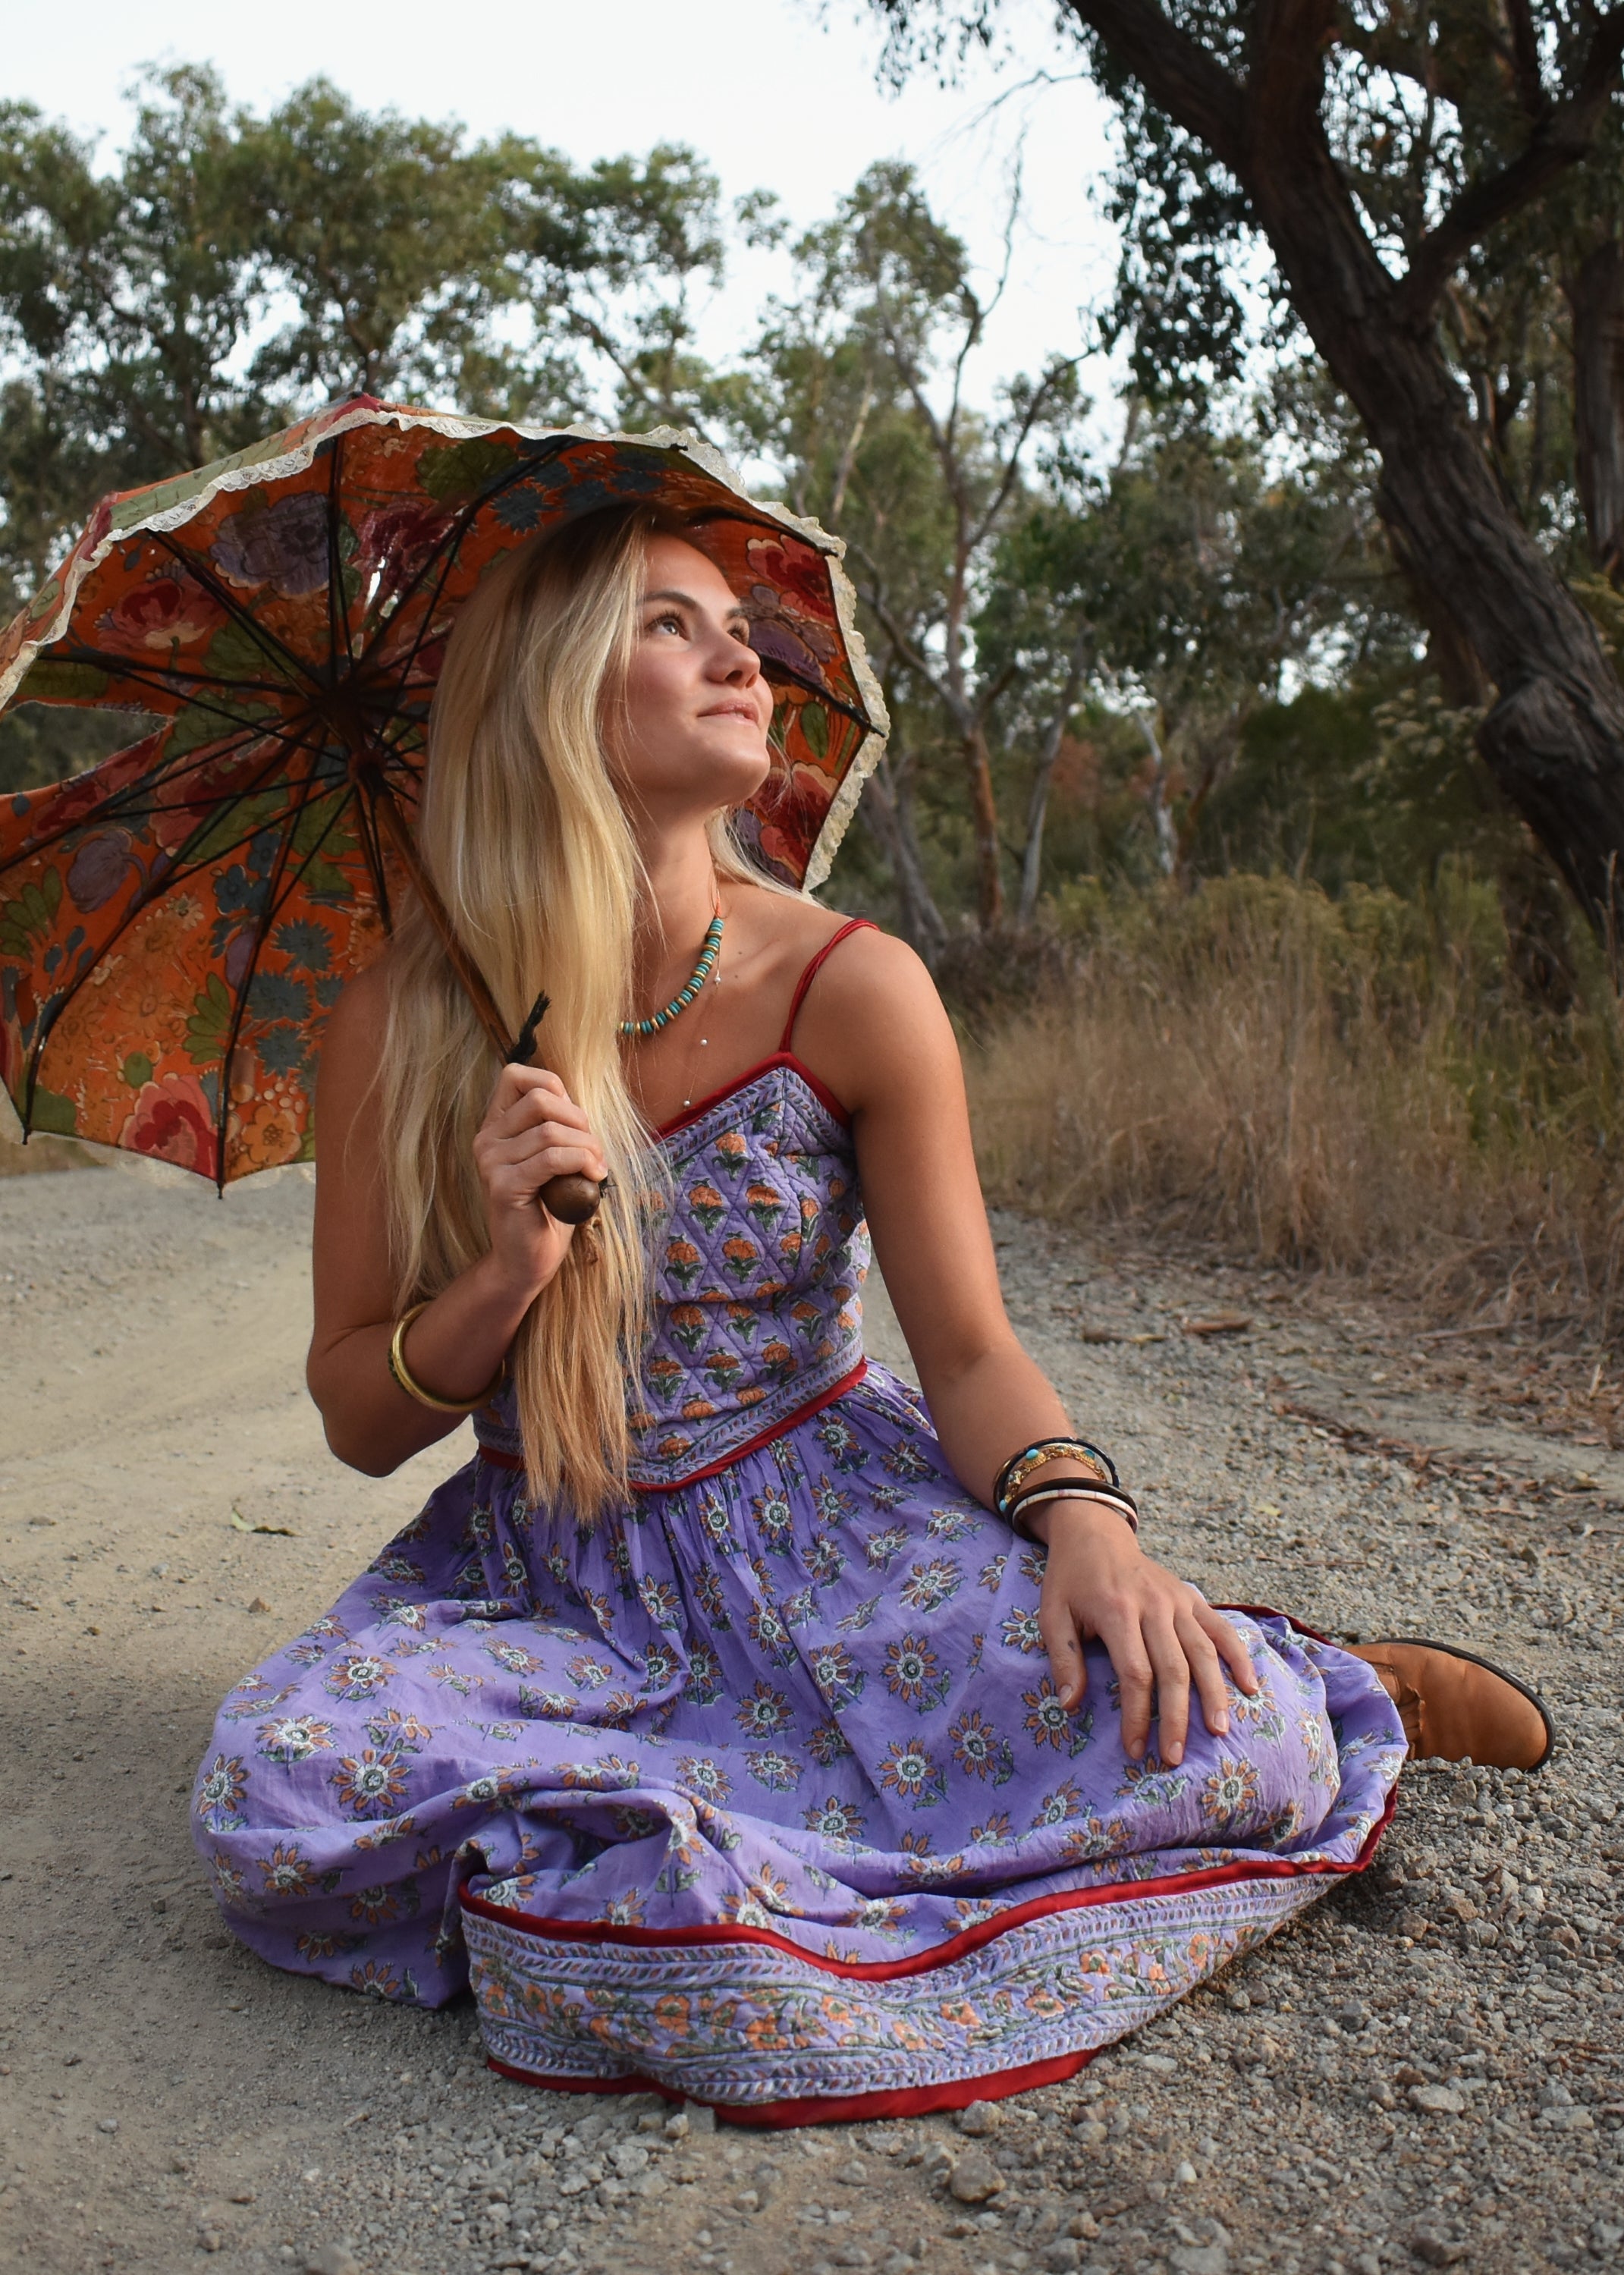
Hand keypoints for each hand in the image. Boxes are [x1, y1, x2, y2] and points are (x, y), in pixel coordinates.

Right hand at [471, 1065, 607, 1299]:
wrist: (529, 1258)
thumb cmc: (549, 1206)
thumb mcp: (554, 1156)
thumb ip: (556, 1124)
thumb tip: (573, 1099)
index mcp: (495, 1125)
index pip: (517, 1075)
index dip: (555, 1087)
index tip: (575, 1121)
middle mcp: (486, 1139)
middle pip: (541, 1099)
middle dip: (579, 1120)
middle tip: (593, 1149)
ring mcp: (490, 1162)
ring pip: (551, 1131)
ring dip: (587, 1147)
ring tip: (596, 1168)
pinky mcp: (502, 1186)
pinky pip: (552, 1158)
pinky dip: (582, 1162)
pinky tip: (594, 1176)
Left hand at [1030, 1500, 1258, 1764]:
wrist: (1095, 1534)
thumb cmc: (1071, 1581)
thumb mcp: (1052, 1615)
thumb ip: (1063, 1659)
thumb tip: (1069, 1706)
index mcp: (1117, 1611)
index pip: (1134, 1673)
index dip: (1136, 1715)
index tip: (1135, 1749)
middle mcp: (1153, 1606)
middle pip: (1173, 1669)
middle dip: (1176, 1717)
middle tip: (1175, 1757)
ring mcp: (1178, 1600)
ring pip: (1203, 1652)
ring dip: (1213, 1694)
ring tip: (1219, 1731)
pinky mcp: (1192, 1598)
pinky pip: (1221, 1629)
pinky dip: (1238, 1657)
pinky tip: (1250, 1688)